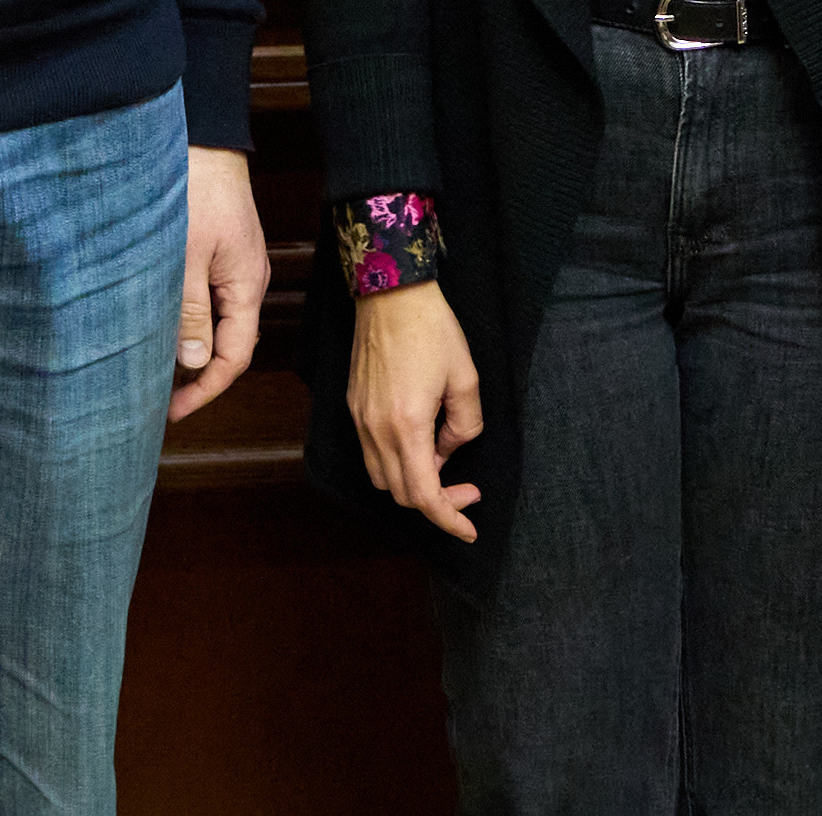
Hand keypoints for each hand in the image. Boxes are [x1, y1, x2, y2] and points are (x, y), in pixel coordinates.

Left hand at [171, 145, 270, 420]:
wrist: (203, 136)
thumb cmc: (195, 189)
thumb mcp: (185, 256)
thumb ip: (189, 311)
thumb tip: (193, 362)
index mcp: (247, 286)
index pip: (234, 357)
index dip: (205, 389)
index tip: (173, 411)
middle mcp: (247, 279)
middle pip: (227, 342)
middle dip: (195, 373)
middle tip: (156, 395)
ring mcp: (234, 263)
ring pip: (215, 319)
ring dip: (187, 343)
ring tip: (151, 363)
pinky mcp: (220, 248)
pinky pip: (207, 295)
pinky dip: (186, 316)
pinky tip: (158, 319)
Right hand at [348, 284, 484, 541]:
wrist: (389, 292)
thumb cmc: (432, 329)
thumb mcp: (466, 378)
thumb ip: (465, 425)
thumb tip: (450, 450)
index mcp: (407, 424)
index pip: (424, 495)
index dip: (448, 519)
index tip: (469, 529)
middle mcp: (376, 428)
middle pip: (400, 494)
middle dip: (436, 503)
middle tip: (466, 490)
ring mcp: (360, 418)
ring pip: (381, 478)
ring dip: (412, 485)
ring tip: (441, 466)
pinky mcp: (352, 405)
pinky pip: (370, 453)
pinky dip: (395, 464)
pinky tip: (419, 444)